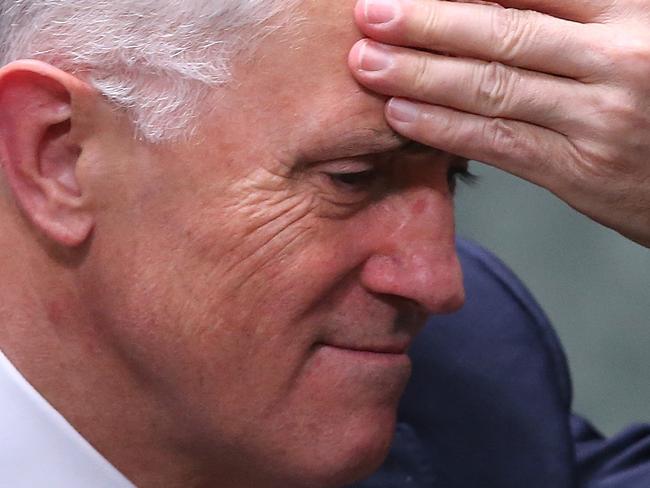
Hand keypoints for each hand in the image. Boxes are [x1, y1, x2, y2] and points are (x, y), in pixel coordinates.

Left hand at [349, 0, 649, 247]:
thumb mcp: (636, 35)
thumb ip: (572, 17)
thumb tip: (488, 4)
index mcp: (633, 11)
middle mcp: (618, 60)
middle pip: (502, 34)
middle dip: (426, 23)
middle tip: (369, 13)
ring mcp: (599, 119)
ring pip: (493, 90)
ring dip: (420, 75)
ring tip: (367, 63)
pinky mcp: (580, 172)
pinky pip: (499, 143)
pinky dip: (444, 129)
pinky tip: (402, 114)